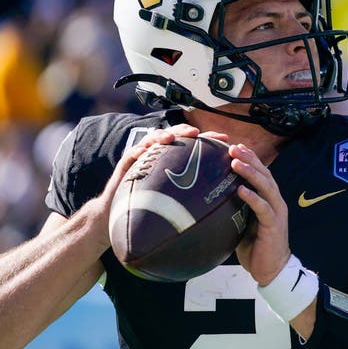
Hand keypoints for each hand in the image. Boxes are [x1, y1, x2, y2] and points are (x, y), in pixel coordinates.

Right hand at [82, 123, 231, 249]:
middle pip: (174, 136)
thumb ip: (197, 198)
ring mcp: (142, 158)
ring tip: (170, 138)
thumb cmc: (153, 211)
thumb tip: (228, 206)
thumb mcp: (179, 203)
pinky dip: (138, 151)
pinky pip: (131, 155)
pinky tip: (144, 152)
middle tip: (197, 133)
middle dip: (185, 131)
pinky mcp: (126, 165)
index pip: (194, 144)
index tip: (225, 139)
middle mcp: (159, 155)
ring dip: (162, 136)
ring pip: (152, 140)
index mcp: (175, 160)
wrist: (120, 217)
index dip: (209, 138)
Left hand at [229, 143, 289, 285]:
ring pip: (266, 186)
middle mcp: (275, 201)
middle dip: (249, 159)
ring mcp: (276, 212)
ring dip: (251, 173)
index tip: (234, 146)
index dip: (249, 158)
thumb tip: (208, 198)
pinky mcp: (274, 225)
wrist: (271, 269)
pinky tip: (241, 189)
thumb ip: (233, 207)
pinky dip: (253, 197)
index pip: (260, 173)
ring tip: (236, 162)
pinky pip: (263, 208)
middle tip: (233, 147)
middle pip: (264, 174)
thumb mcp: (241, 222)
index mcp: (268, 199)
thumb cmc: (254, 246)